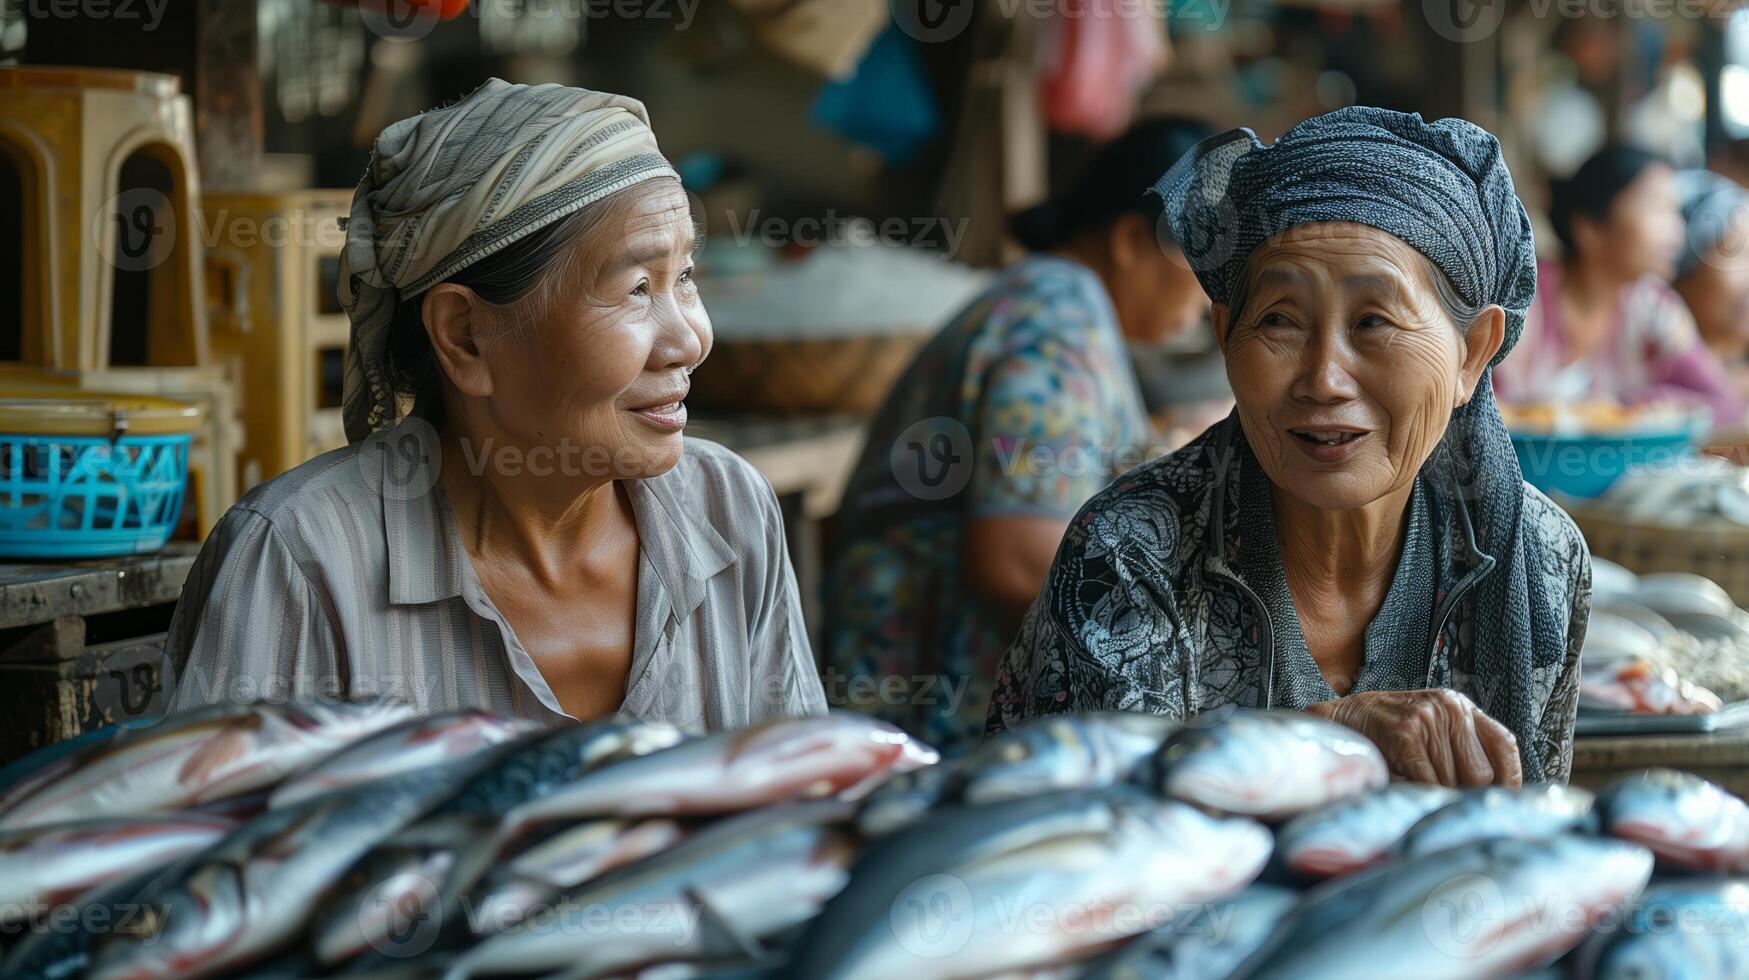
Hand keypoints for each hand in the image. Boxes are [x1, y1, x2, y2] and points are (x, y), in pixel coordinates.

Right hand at [1307, 689, 1522, 787]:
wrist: (1342, 721)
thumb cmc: (1389, 733)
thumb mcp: (1432, 728)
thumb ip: (1462, 749)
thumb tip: (1493, 795)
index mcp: (1461, 706)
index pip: (1505, 745)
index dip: (1509, 779)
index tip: (1502, 802)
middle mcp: (1450, 707)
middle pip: (1481, 772)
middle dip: (1465, 794)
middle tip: (1446, 800)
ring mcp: (1427, 719)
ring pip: (1453, 781)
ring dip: (1437, 795)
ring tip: (1417, 788)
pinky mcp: (1406, 734)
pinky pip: (1427, 781)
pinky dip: (1420, 793)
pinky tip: (1407, 786)